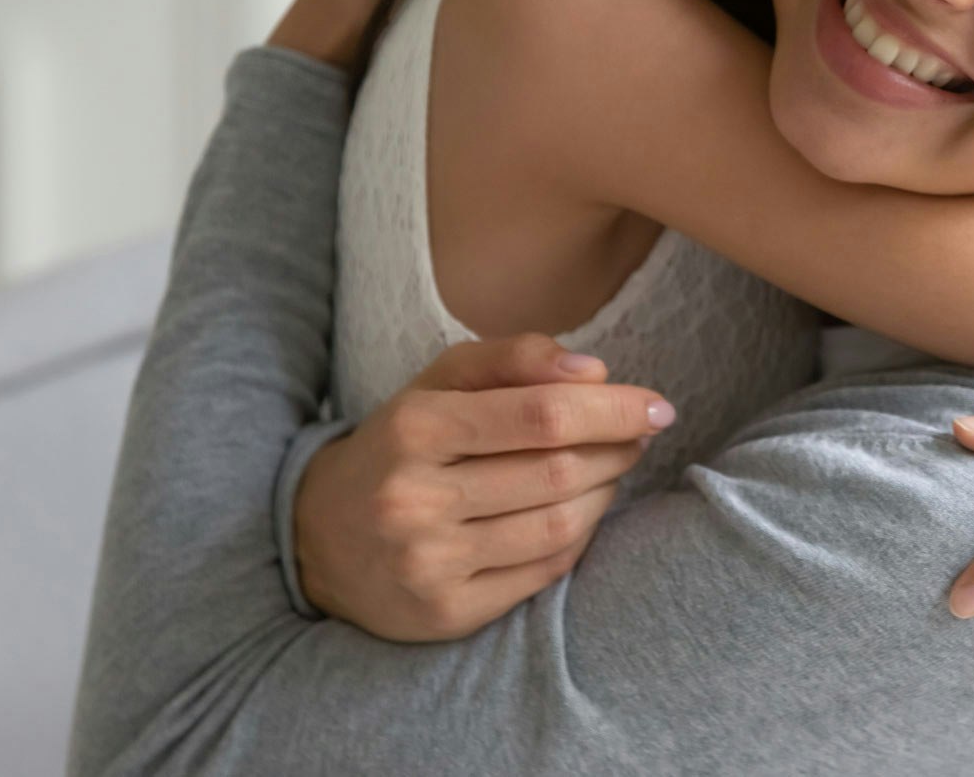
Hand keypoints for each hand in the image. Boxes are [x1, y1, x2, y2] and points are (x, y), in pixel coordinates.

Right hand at [292, 332, 675, 641]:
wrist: (317, 538)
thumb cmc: (401, 446)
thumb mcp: (438, 383)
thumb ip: (514, 359)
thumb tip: (593, 369)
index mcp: (416, 429)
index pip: (542, 415)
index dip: (613, 409)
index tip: (656, 405)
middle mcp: (417, 500)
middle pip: (558, 471)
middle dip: (618, 447)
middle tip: (640, 433)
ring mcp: (431, 564)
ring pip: (560, 523)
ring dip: (607, 491)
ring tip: (615, 467)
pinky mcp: (447, 613)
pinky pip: (546, 570)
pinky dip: (582, 536)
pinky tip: (584, 511)